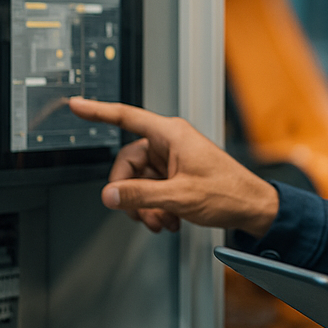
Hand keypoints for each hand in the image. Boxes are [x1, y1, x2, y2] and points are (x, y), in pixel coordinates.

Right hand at [67, 98, 278, 236]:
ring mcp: (172, 160)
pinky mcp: (176, 175)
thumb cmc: (228, 192)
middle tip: (143, 214)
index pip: (127, 117)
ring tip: (163, 221)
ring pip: (138, 181)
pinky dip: (155, 207)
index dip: (99, 111)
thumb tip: (109, 195)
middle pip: (128, 164)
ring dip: (145, 206)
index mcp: (171, 134)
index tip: (76, 105)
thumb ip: (140, 195)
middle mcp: (170, 143)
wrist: (251, 207)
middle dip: (132, 193)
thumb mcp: (179, 196)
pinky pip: (151, 189)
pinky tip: (169, 220)